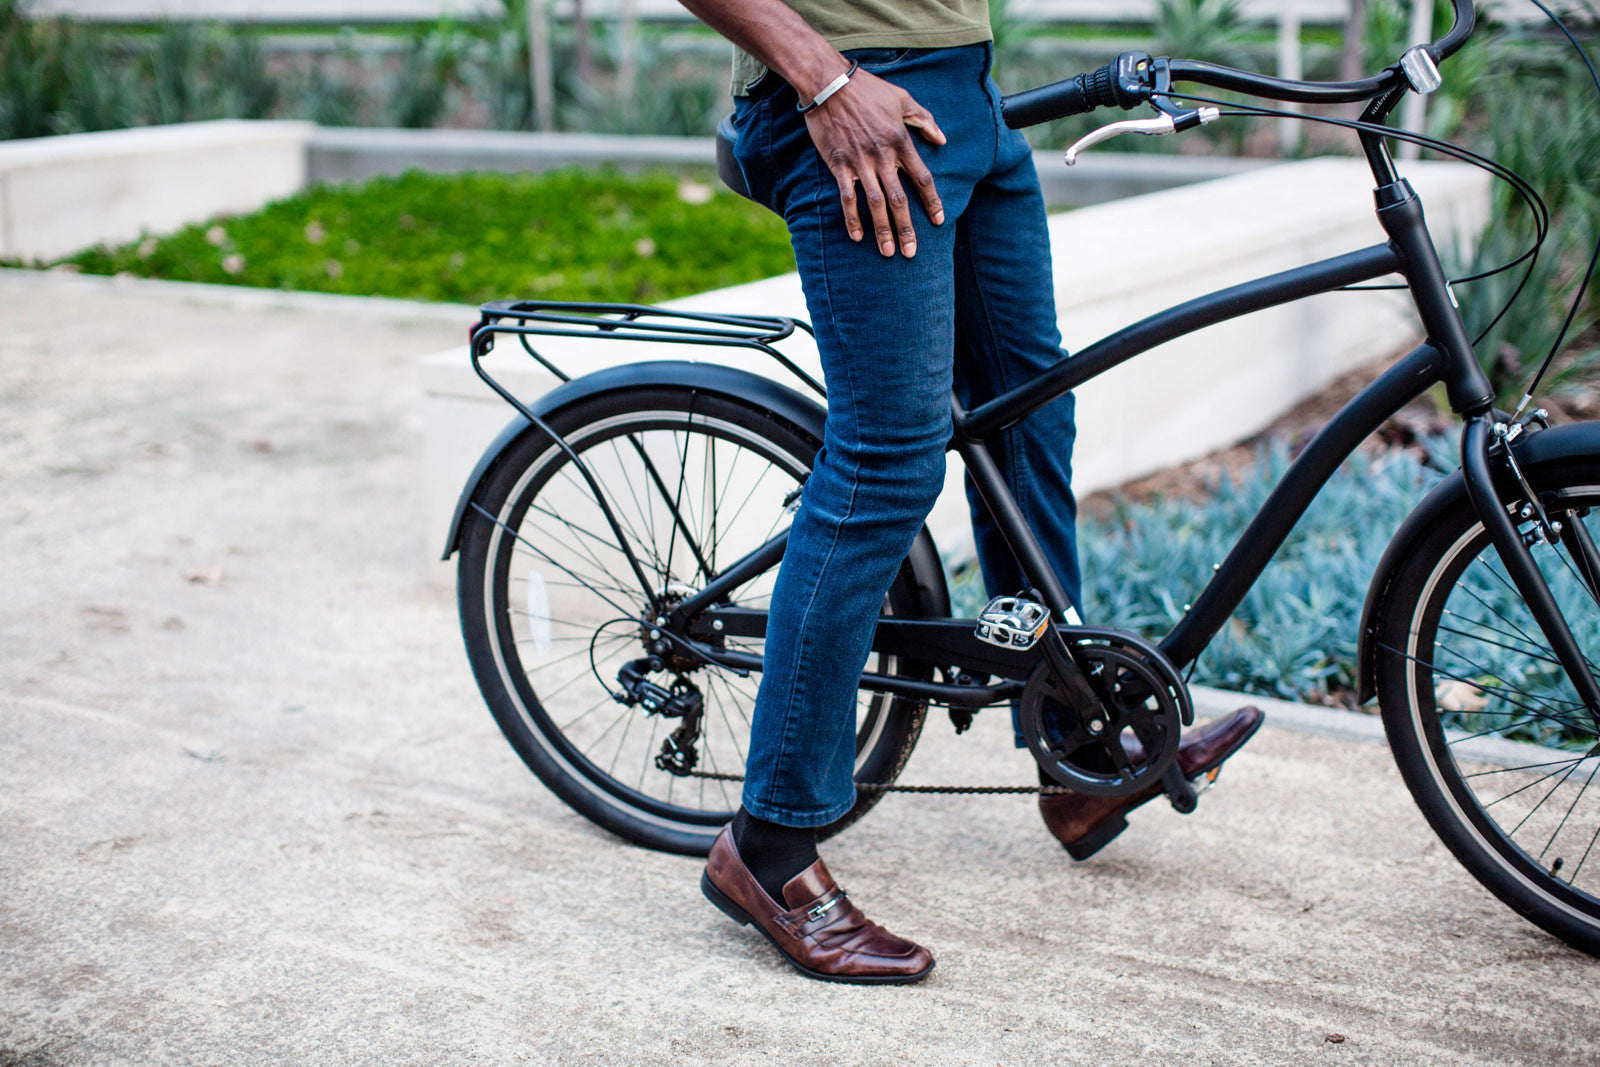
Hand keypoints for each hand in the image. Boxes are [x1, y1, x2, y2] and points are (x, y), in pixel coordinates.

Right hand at [802, 69, 946, 257]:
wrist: (829, 83)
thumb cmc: (867, 89)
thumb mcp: (903, 98)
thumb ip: (924, 120)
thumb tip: (942, 141)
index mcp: (901, 140)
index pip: (921, 177)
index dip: (931, 201)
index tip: (938, 221)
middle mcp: (883, 155)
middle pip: (899, 198)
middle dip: (907, 227)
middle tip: (911, 252)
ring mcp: (860, 162)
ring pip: (875, 203)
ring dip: (882, 230)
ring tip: (889, 251)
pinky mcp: (839, 165)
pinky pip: (847, 197)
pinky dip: (852, 218)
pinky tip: (857, 237)